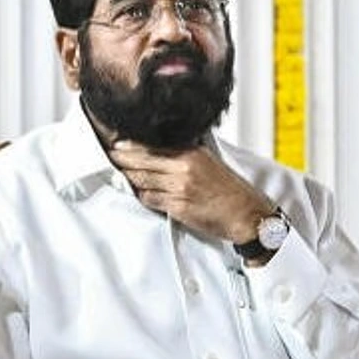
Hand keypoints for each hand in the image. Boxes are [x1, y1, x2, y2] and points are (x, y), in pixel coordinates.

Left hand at [108, 141, 274, 243]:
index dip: (130, 145)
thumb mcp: (210, 162)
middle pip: (141, 161)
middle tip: (112, 157)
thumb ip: (187, 154)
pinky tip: (145, 195)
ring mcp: (180, 187)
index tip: (118, 144)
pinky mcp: (178, 207)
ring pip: (142, 181)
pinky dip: (144, 197)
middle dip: (122, 159)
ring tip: (126, 176)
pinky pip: (150, 200)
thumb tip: (161, 150)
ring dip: (132, 180)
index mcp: (192, 153)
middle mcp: (184, 167)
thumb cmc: (230, 191)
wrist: (246, 214)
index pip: (152, 145)